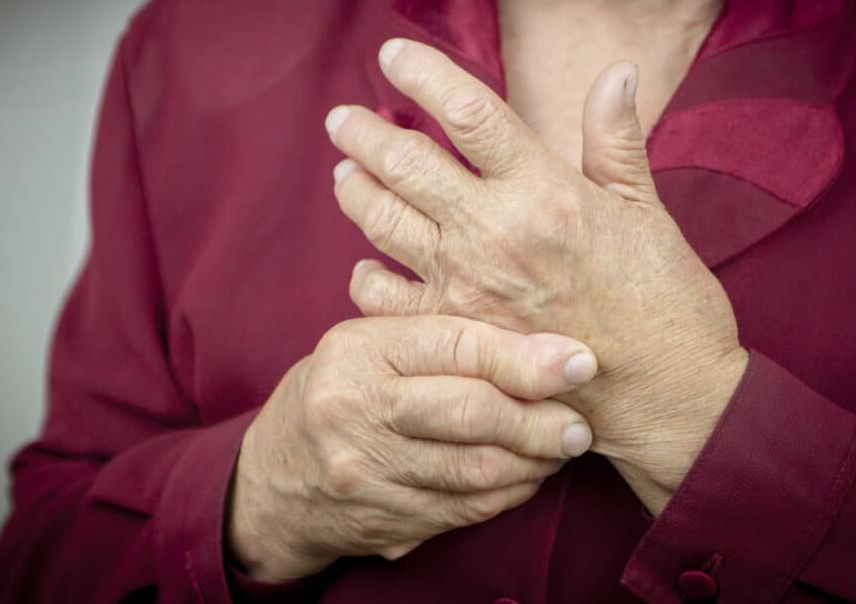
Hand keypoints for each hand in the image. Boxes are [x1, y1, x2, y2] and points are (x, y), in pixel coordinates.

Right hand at [228, 315, 597, 580]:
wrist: (275, 479)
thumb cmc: (340, 394)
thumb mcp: (369, 348)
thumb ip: (437, 339)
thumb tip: (541, 346)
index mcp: (358, 350)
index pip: (455, 345)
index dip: (525, 356)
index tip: (580, 362)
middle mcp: (356, 407)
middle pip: (470, 412)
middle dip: (539, 420)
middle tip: (578, 424)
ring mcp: (366, 470)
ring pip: (475, 469)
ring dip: (532, 462)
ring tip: (559, 448)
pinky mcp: (382, 517)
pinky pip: (465, 508)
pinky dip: (507, 494)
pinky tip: (525, 477)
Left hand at [326, 39, 748, 511]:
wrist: (667, 396)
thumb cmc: (665, 302)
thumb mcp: (645, 211)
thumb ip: (616, 140)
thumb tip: (616, 71)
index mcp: (544, 189)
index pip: (467, 111)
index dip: (423, 73)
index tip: (394, 54)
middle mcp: (494, 231)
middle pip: (406, 162)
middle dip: (364, 133)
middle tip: (341, 118)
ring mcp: (466, 286)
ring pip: (383, 222)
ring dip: (356, 192)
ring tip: (344, 174)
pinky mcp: (455, 335)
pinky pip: (385, 299)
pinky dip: (367, 278)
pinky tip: (365, 266)